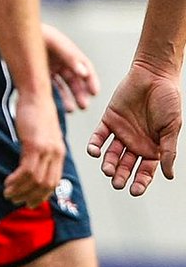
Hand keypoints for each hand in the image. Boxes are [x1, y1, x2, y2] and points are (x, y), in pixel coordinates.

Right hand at [3, 88, 64, 206]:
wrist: (36, 95)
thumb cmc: (36, 112)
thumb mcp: (44, 134)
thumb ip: (42, 149)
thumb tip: (33, 162)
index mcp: (59, 152)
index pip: (53, 181)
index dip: (42, 195)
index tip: (30, 201)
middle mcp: (55, 154)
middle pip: (45, 184)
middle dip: (31, 197)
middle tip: (18, 202)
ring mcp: (46, 150)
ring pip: (35, 180)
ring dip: (21, 190)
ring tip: (9, 194)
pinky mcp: (34, 145)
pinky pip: (26, 170)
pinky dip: (17, 180)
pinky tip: (8, 182)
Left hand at [43, 22, 98, 112]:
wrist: (12, 34)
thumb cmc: (34, 34)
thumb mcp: (54, 41)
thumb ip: (69, 55)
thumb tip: (83, 72)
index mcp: (68, 52)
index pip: (85, 67)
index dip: (91, 80)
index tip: (95, 92)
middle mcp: (60, 62)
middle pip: (75, 80)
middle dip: (80, 93)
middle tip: (84, 105)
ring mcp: (49, 69)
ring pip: (63, 87)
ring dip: (68, 98)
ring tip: (72, 109)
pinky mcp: (38, 75)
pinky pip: (49, 89)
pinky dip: (54, 98)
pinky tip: (56, 106)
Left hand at [87, 62, 181, 195]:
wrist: (154, 75)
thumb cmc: (168, 100)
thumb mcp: (172, 127)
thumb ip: (168, 150)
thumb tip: (169, 175)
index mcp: (153, 148)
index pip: (145, 171)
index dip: (140, 182)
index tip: (134, 191)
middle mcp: (136, 143)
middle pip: (126, 165)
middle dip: (122, 175)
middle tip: (117, 182)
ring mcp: (122, 132)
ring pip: (112, 153)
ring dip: (108, 163)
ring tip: (107, 170)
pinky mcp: (109, 119)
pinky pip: (99, 135)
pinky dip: (95, 144)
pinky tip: (94, 152)